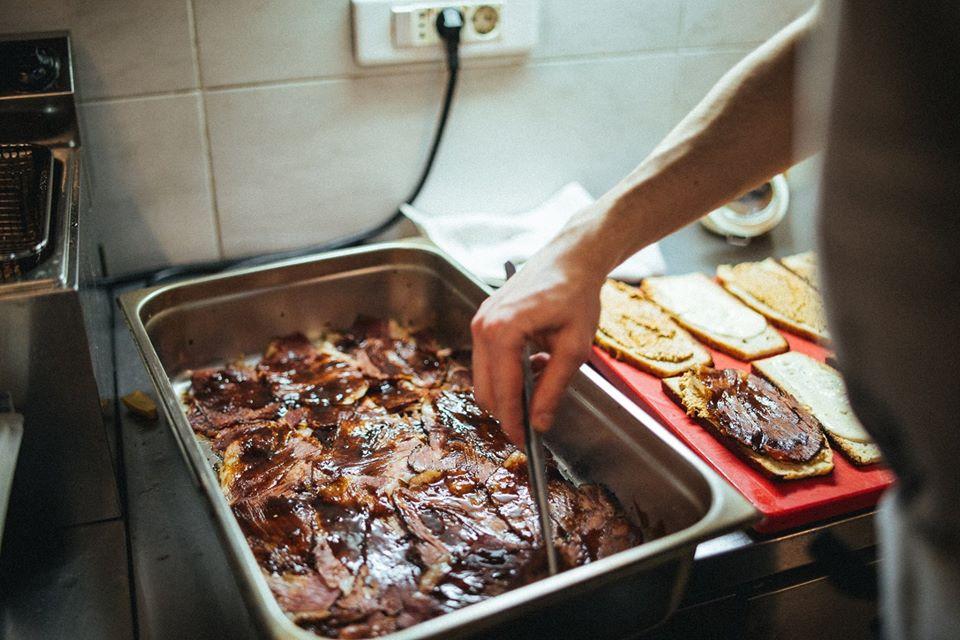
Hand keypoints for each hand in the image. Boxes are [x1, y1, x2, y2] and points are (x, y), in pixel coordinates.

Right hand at [470, 229, 607, 444]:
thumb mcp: (574, 347)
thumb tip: (540, 422)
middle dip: (506, 411)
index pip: (502, 390)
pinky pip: (488, 360)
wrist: (570, 258)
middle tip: (532, 427)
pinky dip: (506, 374)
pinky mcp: (485, 320)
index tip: (525, 443)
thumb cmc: (576, 294)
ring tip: (539, 391)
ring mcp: (480, 322)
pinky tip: (534, 368)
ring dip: (507, 392)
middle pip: (485, 388)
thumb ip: (554, 387)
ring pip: (484, 377)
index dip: (514, 421)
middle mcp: (483, 326)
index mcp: (503, 330)